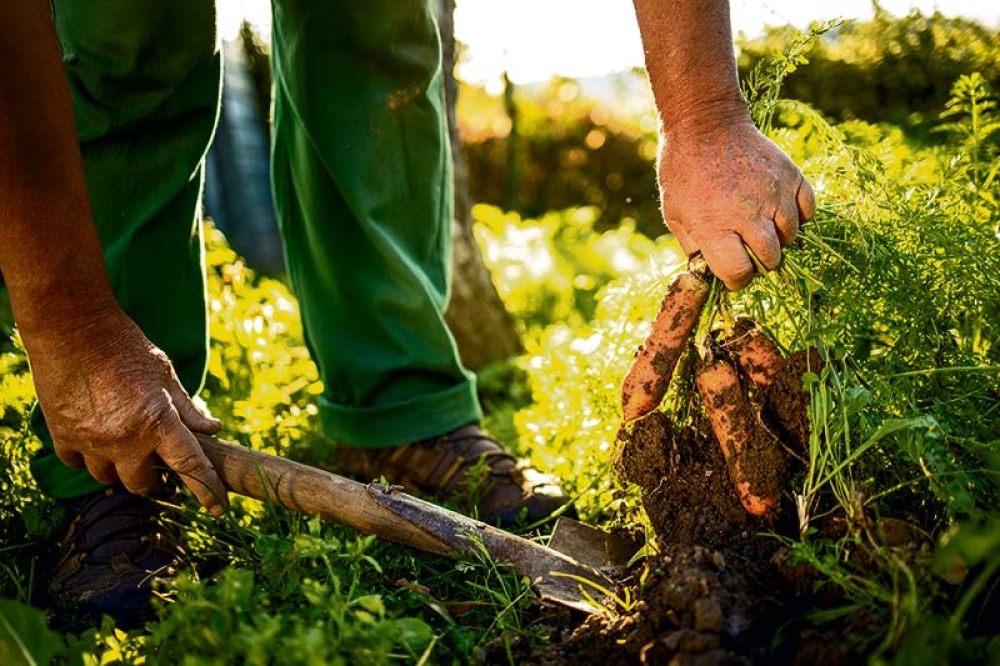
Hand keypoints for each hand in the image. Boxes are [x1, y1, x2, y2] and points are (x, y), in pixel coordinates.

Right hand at [25, 306, 228, 514]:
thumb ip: (188, 409)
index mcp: (158, 421)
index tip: (219, 508)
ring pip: (109, 478)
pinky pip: (78, 464)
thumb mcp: (165, 374)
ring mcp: (91, 441)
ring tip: (127, 449)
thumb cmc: (126, 347)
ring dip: (122, 469)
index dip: (208, 490)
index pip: (190, 466)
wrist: (74, 328)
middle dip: (156, 480)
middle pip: (144, 484)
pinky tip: (98, 441)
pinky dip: (90, 458)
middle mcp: (125, 439)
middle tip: (160, 468)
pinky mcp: (63, 436)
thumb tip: (212, 430)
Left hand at [657, 120, 814, 289]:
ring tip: (760, 227)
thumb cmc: (684, 172)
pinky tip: (778, 210)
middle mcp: (749, 213)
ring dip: (778, 239)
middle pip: (771, 259)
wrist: (705, 124)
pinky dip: (797, 216)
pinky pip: (808, 211)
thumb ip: (694, 248)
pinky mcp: (791, 176)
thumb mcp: (675, 214)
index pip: (739, 273)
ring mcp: (774, 194)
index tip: (733, 274)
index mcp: (715, 226)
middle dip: (759, 262)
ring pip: (791, 237)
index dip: (736, 280)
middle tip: (748, 250)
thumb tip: (711, 273)